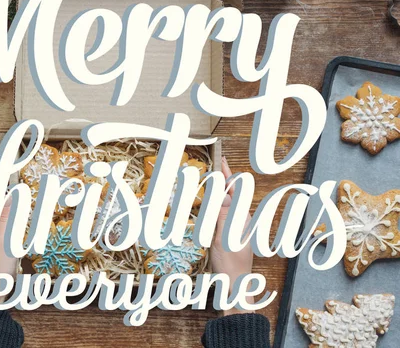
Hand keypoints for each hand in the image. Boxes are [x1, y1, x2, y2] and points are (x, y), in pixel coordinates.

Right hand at [210, 156, 253, 315]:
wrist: (235, 286)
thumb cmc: (230, 263)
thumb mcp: (224, 236)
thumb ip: (222, 214)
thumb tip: (221, 192)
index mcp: (241, 217)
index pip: (234, 190)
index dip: (227, 174)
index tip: (219, 159)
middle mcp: (239, 220)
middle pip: (229, 195)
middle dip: (219, 181)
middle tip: (209, 168)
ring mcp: (234, 228)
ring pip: (223, 205)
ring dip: (214, 195)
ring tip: (204, 184)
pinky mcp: (228, 236)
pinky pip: (219, 216)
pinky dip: (211, 208)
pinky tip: (205, 207)